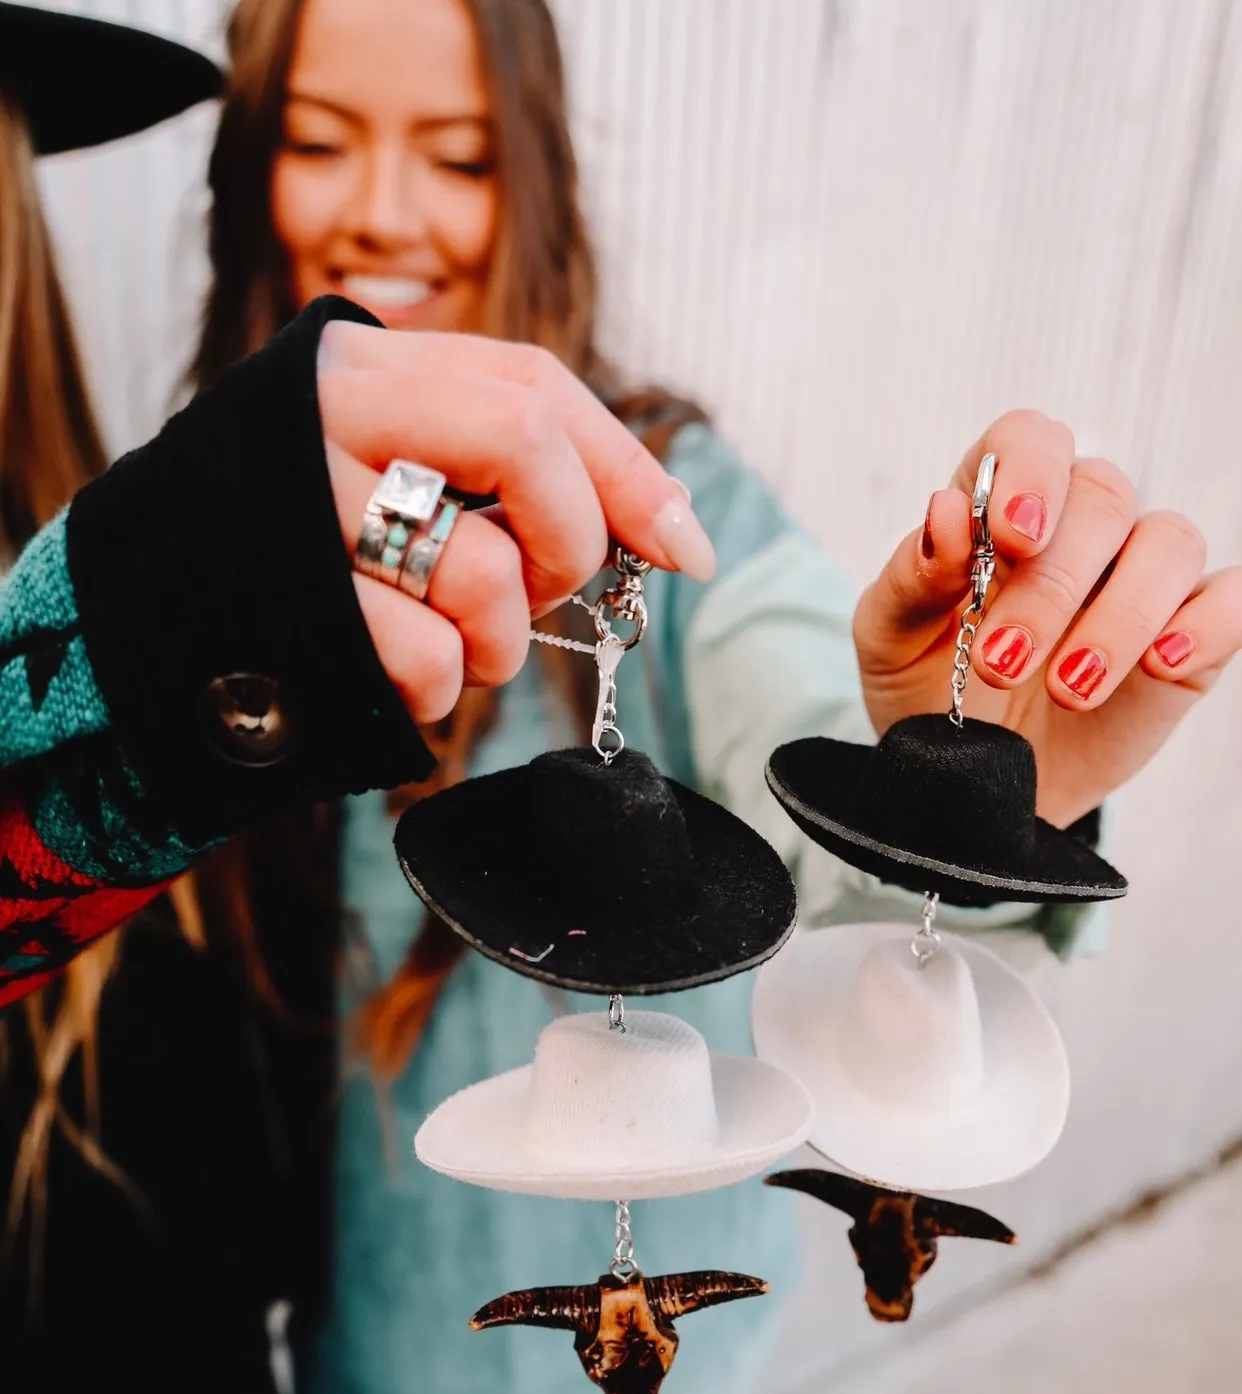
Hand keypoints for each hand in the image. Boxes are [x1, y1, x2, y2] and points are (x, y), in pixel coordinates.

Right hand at [315, 323, 714, 724]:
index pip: (531, 382)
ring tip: (462, 650)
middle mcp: (324, 413)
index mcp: (361, 365)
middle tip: (546, 591)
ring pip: (483, 568)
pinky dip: (441, 691)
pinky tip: (399, 679)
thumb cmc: (303, 558)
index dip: (627, 468)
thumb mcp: (389, 477)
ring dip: (501, 640)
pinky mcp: (287, 609)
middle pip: (520, 436)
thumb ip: (498, 471)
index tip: (687, 548)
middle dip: (568, 537)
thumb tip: (666, 529)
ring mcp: (298, 508)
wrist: (143, 626)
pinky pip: (429, 659)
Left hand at [852, 411, 1241, 826]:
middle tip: (1000, 663)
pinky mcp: (1188, 634)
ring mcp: (1139, 576)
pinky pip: (1227, 602)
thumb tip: (948, 513)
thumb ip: (912, 577)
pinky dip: (1204, 626)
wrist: (970, 778)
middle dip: (1052, 585)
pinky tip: (1162, 663)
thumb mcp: (889, 640)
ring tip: (1069, 689)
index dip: (1029, 471)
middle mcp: (1081, 526)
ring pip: (1169, 543)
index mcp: (1000, 507)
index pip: (1030, 440)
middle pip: (1100, 499)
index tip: (1013, 533)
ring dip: (1120, 617)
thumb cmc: (928, 689)